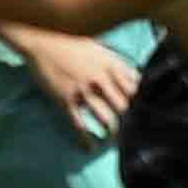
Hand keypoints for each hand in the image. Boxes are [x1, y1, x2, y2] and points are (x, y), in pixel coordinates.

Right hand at [11, 26, 139, 135]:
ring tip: (115, 142)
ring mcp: (83, 89)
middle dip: (132, 122)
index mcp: (112, 64)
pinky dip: (87, 140)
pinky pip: (80, 125)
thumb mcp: (100, 49)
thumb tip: (136, 80)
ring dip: (113, 133)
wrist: (41, 40)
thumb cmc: (73, 43)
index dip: (144, 103)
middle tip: (134, 134)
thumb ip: (118, 65)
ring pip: (107, 119)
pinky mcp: (65, 99)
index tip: (147, 114)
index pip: (136, 88)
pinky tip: (90, 148)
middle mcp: (101, 77)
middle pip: (125, 106)